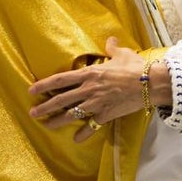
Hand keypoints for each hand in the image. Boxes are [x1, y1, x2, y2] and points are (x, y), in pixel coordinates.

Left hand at [28, 37, 159, 142]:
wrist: (150, 84)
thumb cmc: (135, 67)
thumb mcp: (122, 54)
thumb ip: (112, 48)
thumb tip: (110, 40)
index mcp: (89, 73)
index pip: (60, 80)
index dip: (44, 85)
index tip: (31, 90)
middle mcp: (89, 89)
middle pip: (61, 100)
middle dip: (45, 107)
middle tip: (33, 113)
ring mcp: (96, 104)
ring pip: (72, 114)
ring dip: (57, 121)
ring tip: (46, 126)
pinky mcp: (106, 115)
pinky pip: (92, 127)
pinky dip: (84, 134)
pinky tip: (76, 140)